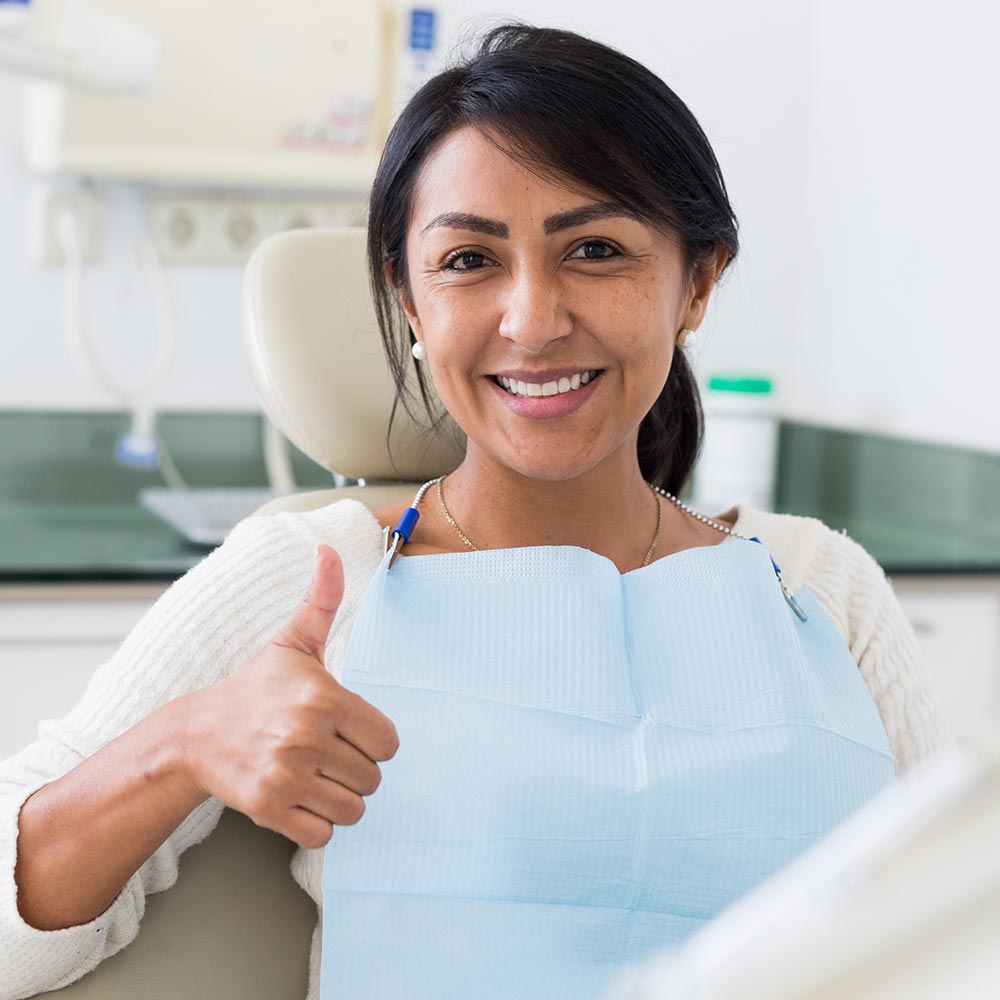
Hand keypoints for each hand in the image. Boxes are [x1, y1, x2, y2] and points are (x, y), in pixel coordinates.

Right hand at [180, 545, 398, 848]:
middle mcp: (306, 736)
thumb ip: (321, 600)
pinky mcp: (269, 810)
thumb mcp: (292, 643)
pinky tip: (299, 798)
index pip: (389, 742)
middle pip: (373, 778)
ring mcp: (286, 776)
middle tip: (326, 754)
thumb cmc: (255, 688)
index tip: (347, 731)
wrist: (195, 735)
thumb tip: (329, 549)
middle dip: (355, 769)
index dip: (373, 740)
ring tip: (314, 775)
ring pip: (353, 809)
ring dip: (339, 798)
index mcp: (323, 697)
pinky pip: (324, 835)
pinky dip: (318, 824)